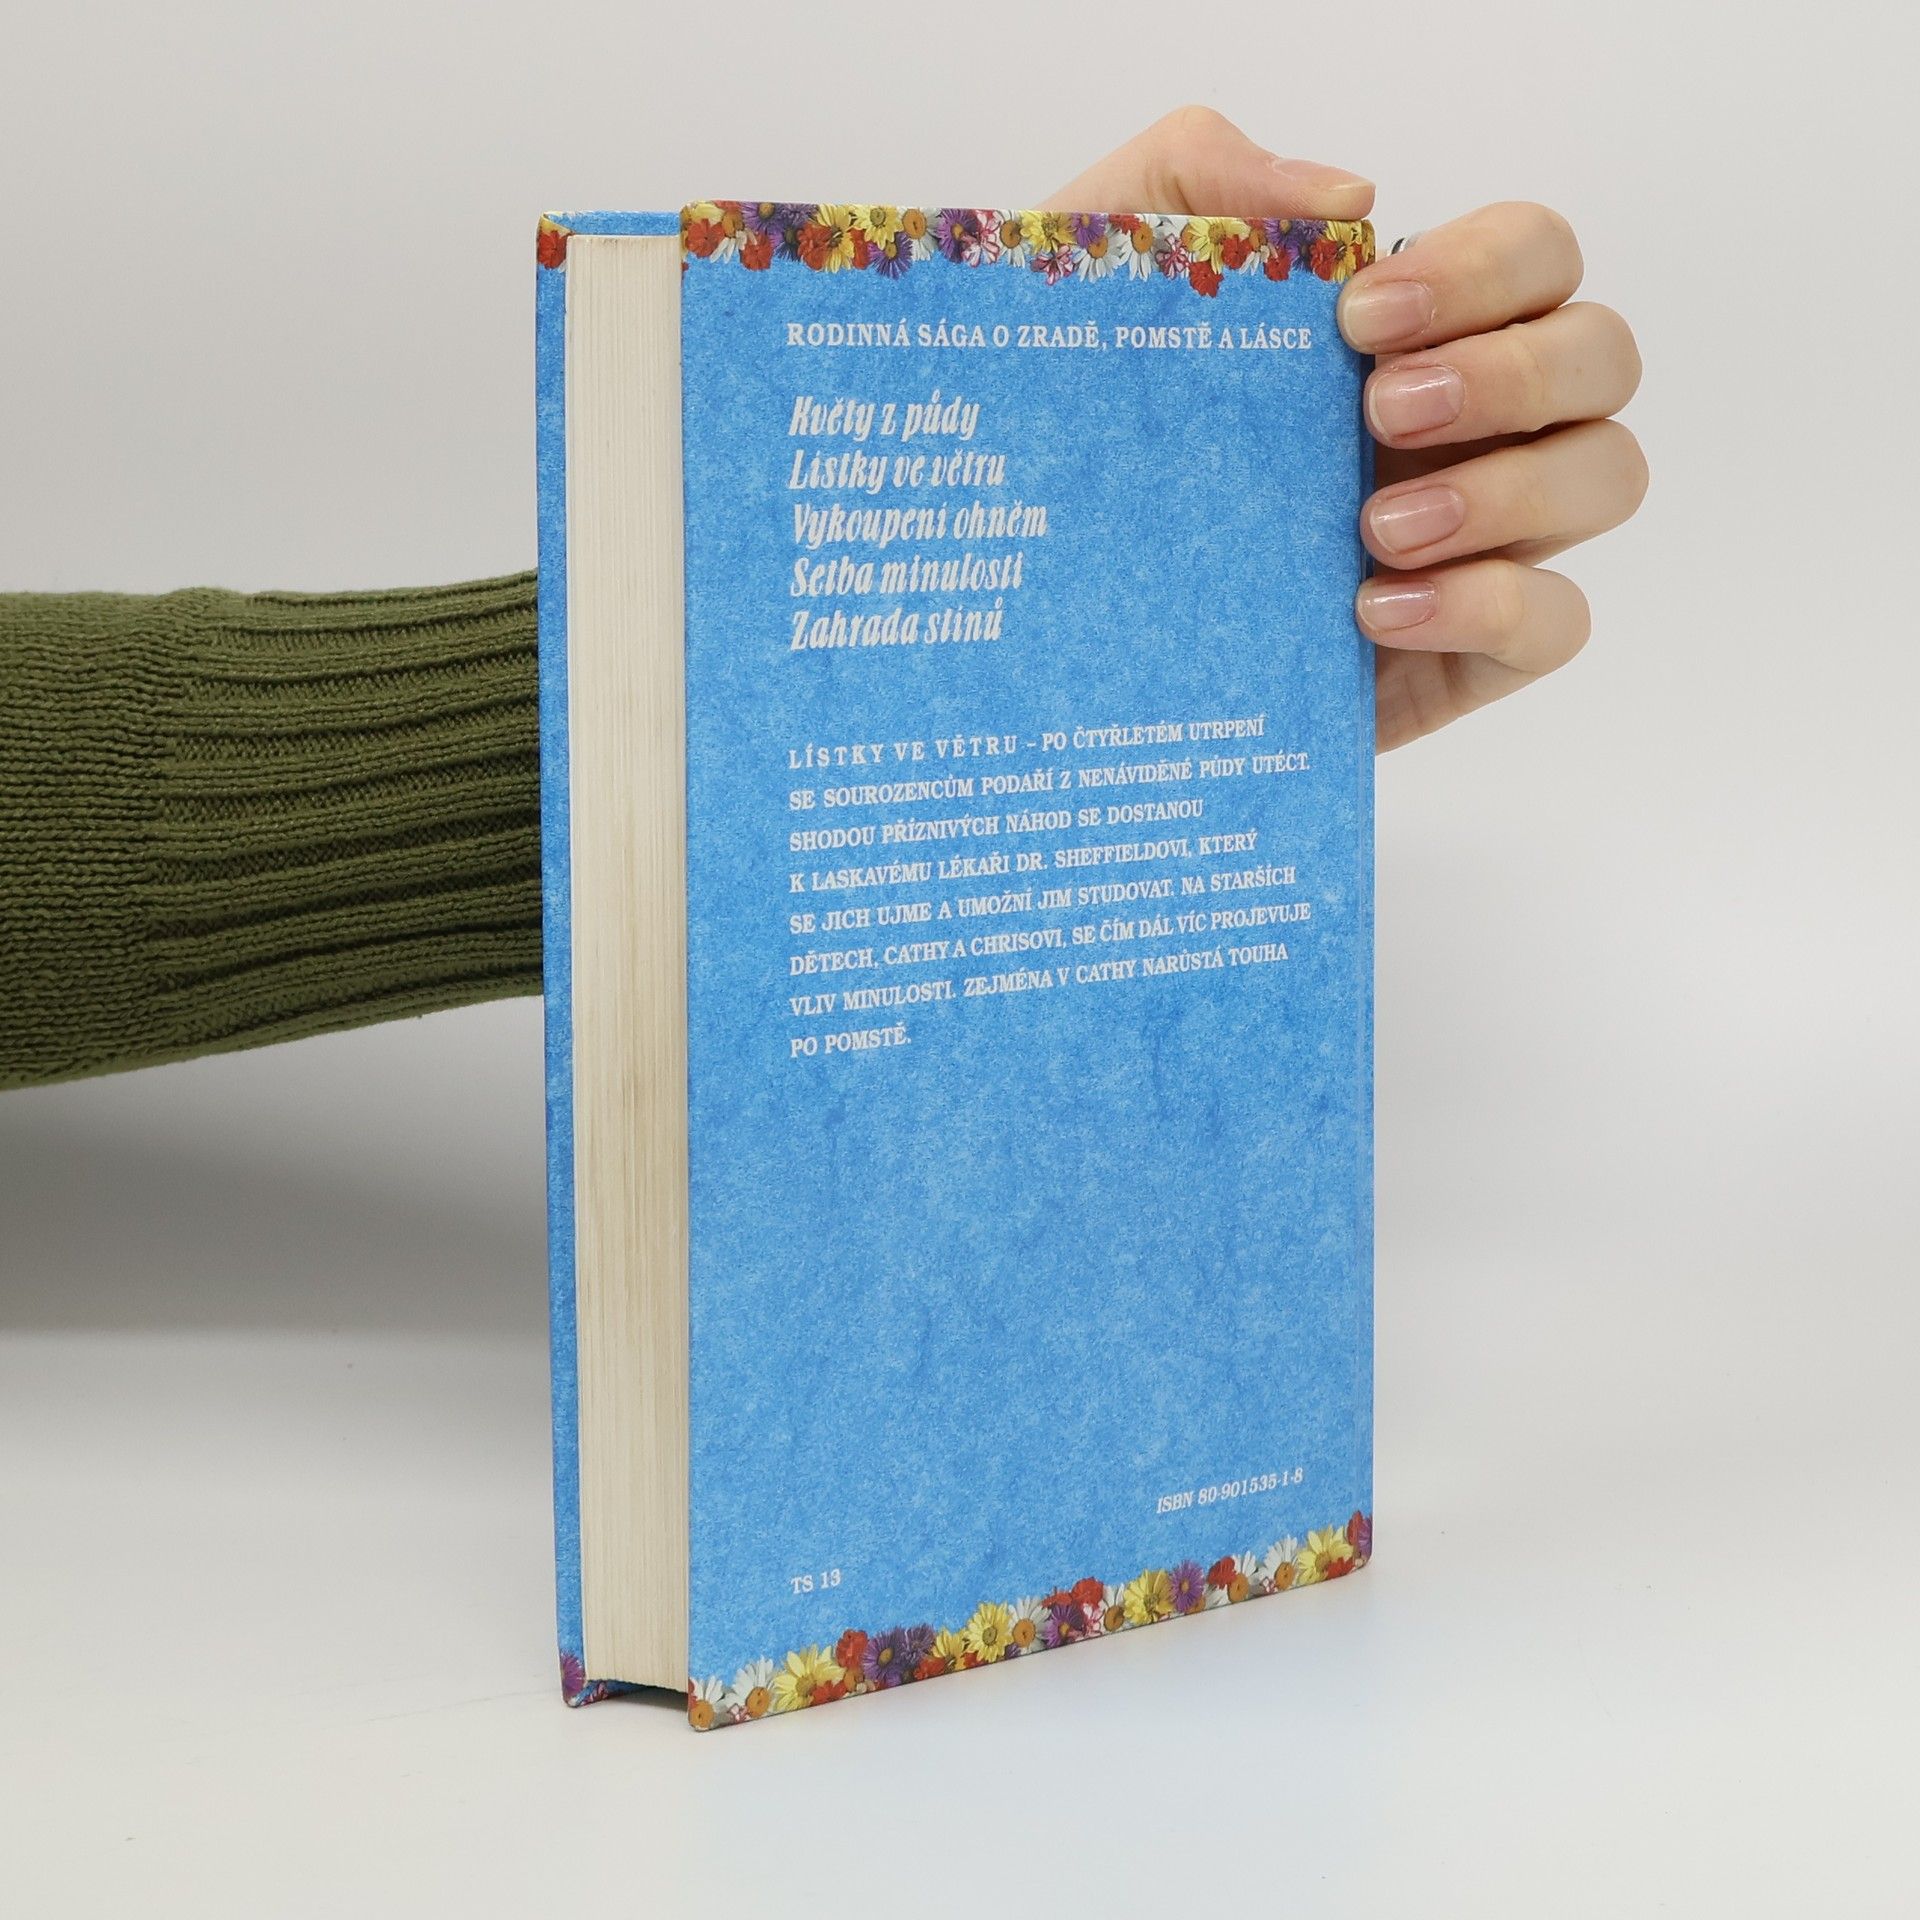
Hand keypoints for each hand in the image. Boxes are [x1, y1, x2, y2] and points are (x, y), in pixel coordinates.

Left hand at [1047, 109, 1646, 750]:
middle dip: (1512, 375)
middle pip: (1603, 358)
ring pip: (1606, 477)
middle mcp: (1476, 422)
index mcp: (1419, 329)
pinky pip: (1556, 621)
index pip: (1535, 258)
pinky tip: (1374, 612)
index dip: (1483, 272)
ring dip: (1510, 493)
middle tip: (1379, 414)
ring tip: (1376, 530)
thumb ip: (1202, 179)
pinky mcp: (1464, 649)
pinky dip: (1489, 607)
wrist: (1042, 598)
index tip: (1359, 318)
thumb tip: (1350, 196)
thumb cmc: (1094, 428)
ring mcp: (1485, 536)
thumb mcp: (1107, 279)